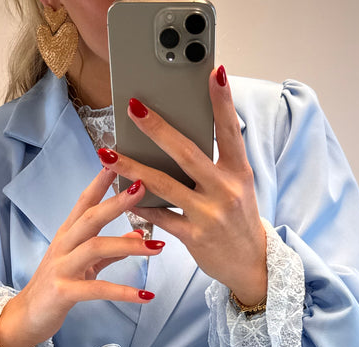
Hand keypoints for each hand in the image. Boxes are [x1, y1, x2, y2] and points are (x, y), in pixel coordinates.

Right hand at [0, 170, 163, 346]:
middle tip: (143, 186)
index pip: (84, 202)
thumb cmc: (57, 288)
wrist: (27, 317)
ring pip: (95, 248)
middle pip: (90, 218)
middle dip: (116, 201)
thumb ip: (111, 251)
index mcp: (67, 236)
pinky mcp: (63, 292)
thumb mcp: (85, 265)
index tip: (118, 160)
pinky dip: (124, 292)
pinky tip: (145, 295)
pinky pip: (98, 289)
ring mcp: (61, 268)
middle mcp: (62, 247)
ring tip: (158, 246)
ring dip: (129, 245)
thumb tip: (138, 233)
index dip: (100, 181)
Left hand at [97, 65, 266, 305]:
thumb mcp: (238, 187)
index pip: (230, 130)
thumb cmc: (239, 219)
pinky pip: (161, 216)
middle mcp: (226, 190)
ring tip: (108, 152)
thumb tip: (182, 135)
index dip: (222, 101)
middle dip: (157, 128)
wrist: (251, 263)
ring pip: (164, 185)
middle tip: (132, 108)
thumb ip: (216, 164)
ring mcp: (209, 214)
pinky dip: (140, 205)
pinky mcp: (194, 237)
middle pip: (187, 153)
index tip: (214, 71)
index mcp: (238, 172)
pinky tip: (122, 193)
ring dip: (132, 166)